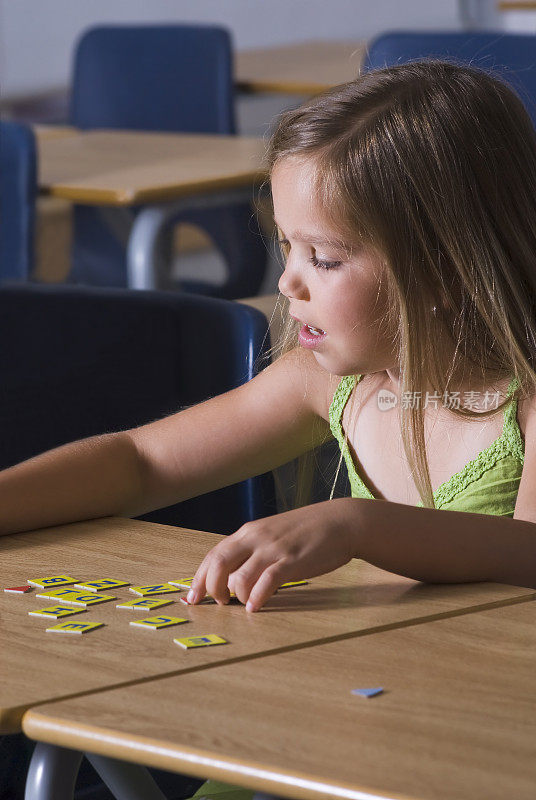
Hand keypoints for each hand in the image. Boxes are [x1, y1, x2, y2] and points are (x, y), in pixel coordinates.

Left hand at [187, 498, 361, 611]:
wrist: (340, 521)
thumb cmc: (306, 532)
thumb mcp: (272, 536)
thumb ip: (252, 552)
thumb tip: (232, 578)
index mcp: (248, 532)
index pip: (213, 554)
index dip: (199, 577)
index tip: (191, 597)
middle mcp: (256, 538)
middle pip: (218, 563)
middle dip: (211, 588)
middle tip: (216, 603)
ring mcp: (273, 549)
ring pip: (240, 577)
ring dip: (237, 596)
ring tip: (245, 604)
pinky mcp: (292, 561)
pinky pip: (267, 581)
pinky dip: (257, 598)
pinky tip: (257, 607)